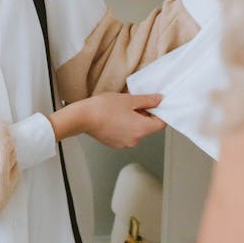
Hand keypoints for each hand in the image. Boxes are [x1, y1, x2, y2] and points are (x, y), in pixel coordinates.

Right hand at [48, 92, 165, 146]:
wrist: (82, 117)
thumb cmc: (103, 108)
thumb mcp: (128, 99)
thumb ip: (146, 100)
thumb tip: (158, 100)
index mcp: (141, 129)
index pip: (161, 124)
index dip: (160, 112)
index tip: (155, 104)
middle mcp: (135, 139)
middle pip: (147, 126)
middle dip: (143, 113)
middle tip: (133, 101)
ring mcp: (124, 143)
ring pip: (135, 129)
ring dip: (132, 119)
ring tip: (120, 108)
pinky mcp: (114, 143)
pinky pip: (125, 133)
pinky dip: (123, 125)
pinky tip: (113, 116)